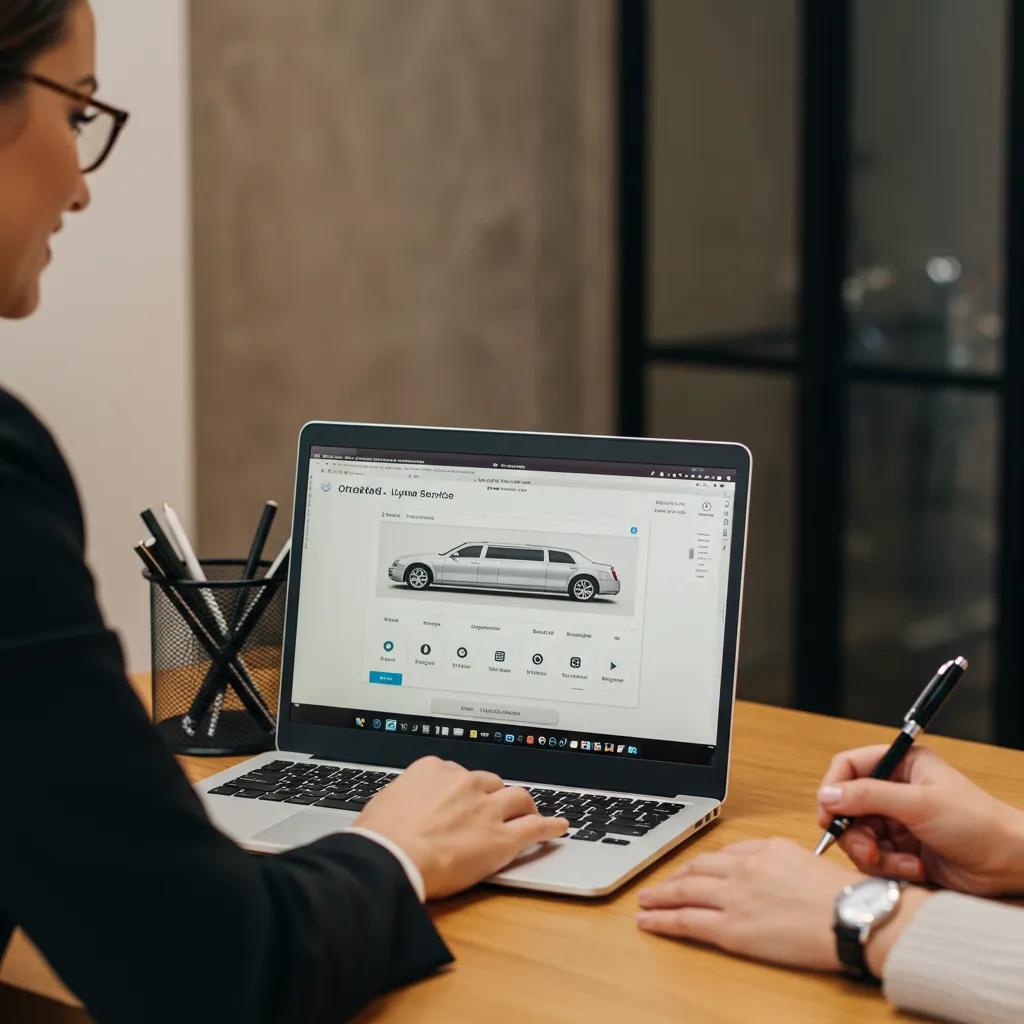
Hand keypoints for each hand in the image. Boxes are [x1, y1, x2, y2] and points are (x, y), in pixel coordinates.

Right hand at [353, 756, 566, 897]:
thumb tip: (401, 807)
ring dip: (524, 806)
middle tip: (493, 811)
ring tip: (529, 813)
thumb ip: (404, 798)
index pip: (457, 774)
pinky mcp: (502, 838)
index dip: (463, 791)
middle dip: (493, 796)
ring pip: (517, 798)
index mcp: (434, 770)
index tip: (464, 800)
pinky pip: (535, 827)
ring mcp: (487, 809)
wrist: (389, 859)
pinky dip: (550, 827)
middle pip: (490, 783)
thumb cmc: (379, 838)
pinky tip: (559, 827)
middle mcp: (465, 783)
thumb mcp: (384, 803)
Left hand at [636, 838, 860, 970]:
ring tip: (645, 901)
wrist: (852, 917)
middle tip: (659, 884)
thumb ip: (775, 860)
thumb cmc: (841, 896)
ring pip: (684, 892)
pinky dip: (663, 920)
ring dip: (660, 896)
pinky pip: (687, 921)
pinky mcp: (732, 929)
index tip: (692, 870)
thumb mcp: (805, 860)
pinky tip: (649, 921)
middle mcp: (743, 869)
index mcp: (763, 850)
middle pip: (697, 869)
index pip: (723, 854)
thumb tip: (756, 866)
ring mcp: (734, 898)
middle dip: (674, 876)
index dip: (702, 865)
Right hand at [818, 745, 1023, 894]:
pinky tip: (914, 868)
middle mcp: (895, 790)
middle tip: (868, 850)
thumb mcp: (918, 804)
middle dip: (855, 832)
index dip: (833, 788)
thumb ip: (868, 796)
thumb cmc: (977, 824)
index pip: (849, 767)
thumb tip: (826, 794)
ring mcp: (898, 820)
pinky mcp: (902, 849)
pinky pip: (875, 857)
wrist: (1010, 866)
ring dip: (874, 854)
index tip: (828, 814)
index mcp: (901, 765)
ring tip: (901, 863)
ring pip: (858, 835)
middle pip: (848, 807)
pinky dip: (889, 866)